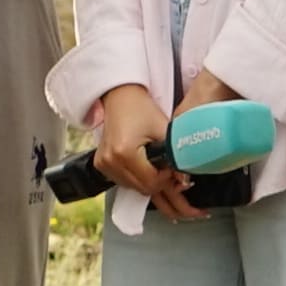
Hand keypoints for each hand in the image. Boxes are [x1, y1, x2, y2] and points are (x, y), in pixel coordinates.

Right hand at [90, 83, 189, 215]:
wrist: (120, 97)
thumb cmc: (140, 108)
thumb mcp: (164, 130)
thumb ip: (176, 156)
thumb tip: (184, 180)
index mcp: (124, 152)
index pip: (151, 183)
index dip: (167, 179)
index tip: (174, 169)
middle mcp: (110, 161)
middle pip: (142, 189)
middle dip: (160, 183)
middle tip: (174, 175)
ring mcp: (104, 164)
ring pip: (133, 188)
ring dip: (149, 182)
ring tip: (161, 172)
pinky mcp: (101, 164)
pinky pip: (124, 181)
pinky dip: (137, 178)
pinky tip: (147, 170)